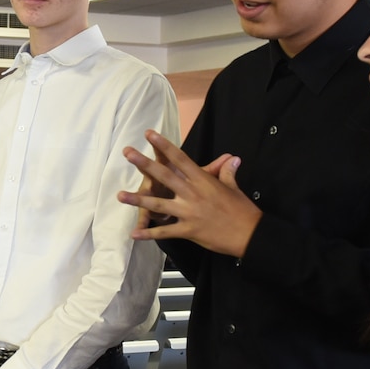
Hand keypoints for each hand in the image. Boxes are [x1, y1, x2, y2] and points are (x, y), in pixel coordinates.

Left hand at [119, 130, 262, 257]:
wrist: (250, 233)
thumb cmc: (242, 208)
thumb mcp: (233, 187)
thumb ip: (227, 172)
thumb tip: (232, 158)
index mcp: (202, 180)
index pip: (180, 158)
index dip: (163, 145)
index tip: (149, 134)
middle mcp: (192, 193)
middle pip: (164, 175)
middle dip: (144, 164)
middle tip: (127, 153)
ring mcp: (189, 213)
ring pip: (159, 205)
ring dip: (138, 200)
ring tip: (119, 195)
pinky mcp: (188, 230)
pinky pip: (165, 232)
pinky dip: (149, 234)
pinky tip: (134, 234)